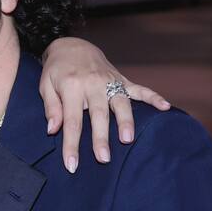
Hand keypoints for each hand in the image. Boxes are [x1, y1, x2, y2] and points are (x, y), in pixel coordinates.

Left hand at [38, 37, 170, 173]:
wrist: (72, 45)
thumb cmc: (57, 70)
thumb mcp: (45, 85)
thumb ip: (51, 107)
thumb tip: (53, 130)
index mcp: (71, 87)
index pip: (71, 120)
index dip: (71, 144)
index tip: (72, 165)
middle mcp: (93, 84)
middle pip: (98, 114)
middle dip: (101, 137)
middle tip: (104, 158)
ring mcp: (109, 81)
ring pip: (120, 102)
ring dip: (125, 121)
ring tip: (128, 140)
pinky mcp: (121, 79)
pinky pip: (139, 88)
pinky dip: (153, 97)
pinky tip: (165, 107)